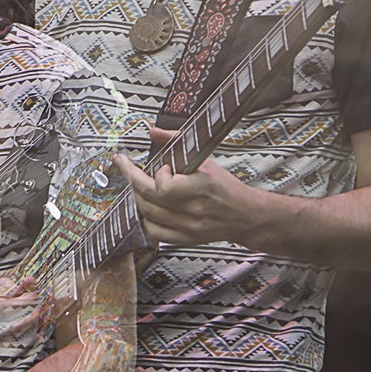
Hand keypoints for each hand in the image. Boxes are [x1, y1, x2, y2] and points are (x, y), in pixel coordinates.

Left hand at [113, 127, 257, 245]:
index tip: (164, 167)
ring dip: (136, 196)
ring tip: (136, 184)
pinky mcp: (183, 239)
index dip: (159, 175)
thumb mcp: (205, 160)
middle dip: (132, 178)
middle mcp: (192, 211)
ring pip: (146, 215)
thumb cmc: (226, 187)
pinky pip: (153, 232)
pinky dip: (144, 218)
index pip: (164, 187)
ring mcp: (186, 228)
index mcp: (200, 188)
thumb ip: (177, 142)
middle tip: (124, 165)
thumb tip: (153, 131)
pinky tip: (145, 205)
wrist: (246, 216)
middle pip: (148, 199)